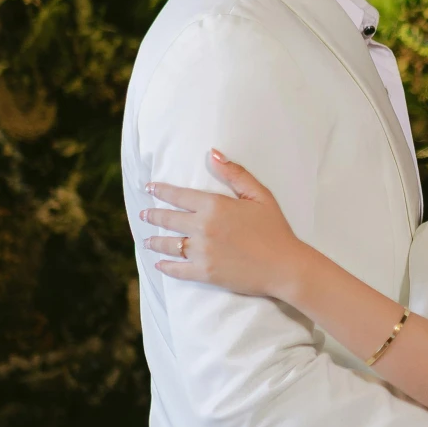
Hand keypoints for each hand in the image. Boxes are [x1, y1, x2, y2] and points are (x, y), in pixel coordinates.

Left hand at [141, 152, 306, 298]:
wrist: (284, 266)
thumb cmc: (275, 229)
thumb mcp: (259, 195)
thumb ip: (235, 173)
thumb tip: (212, 153)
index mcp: (214, 205)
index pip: (178, 195)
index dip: (161, 191)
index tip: (149, 188)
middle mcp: (202, 227)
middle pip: (168, 219)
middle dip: (152, 216)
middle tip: (143, 215)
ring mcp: (201, 251)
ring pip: (169, 244)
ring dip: (154, 242)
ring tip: (147, 241)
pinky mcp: (204, 272)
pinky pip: (177, 269)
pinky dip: (165, 266)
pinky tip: (159, 264)